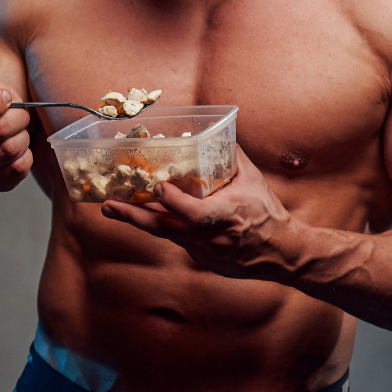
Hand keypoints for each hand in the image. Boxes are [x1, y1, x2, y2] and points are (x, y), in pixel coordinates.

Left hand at [100, 146, 305, 280]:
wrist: (282, 252)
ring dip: (139, 221)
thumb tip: (216, 132)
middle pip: (167, 229)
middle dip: (135, 217)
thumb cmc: (267, 212)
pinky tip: (142, 215)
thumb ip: (232, 156)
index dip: (175, 202)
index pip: (196, 213)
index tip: (158, 186)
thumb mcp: (253, 179)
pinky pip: (176, 240)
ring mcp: (204, 251)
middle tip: (109, 205)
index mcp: (227, 214)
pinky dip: (160, 226)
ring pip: (166, 235)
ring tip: (113, 208)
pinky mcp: (201, 259)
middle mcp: (212, 236)